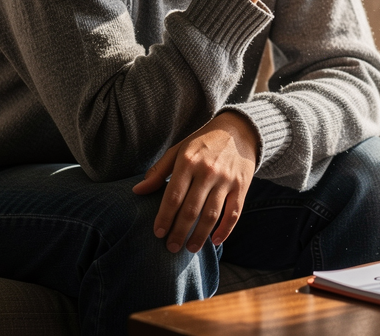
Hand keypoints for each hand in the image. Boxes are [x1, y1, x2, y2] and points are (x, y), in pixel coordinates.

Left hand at [131, 111, 258, 252]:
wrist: (238, 131)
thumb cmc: (202, 143)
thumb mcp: (178, 150)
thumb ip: (158, 171)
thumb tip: (137, 191)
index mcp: (188, 161)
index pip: (173, 196)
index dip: (164, 218)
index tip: (157, 233)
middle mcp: (208, 171)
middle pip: (191, 210)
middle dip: (179, 232)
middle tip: (171, 248)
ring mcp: (226, 179)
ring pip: (211, 215)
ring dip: (200, 236)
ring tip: (190, 249)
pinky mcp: (242, 186)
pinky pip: (234, 213)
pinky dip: (225, 230)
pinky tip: (215, 241)